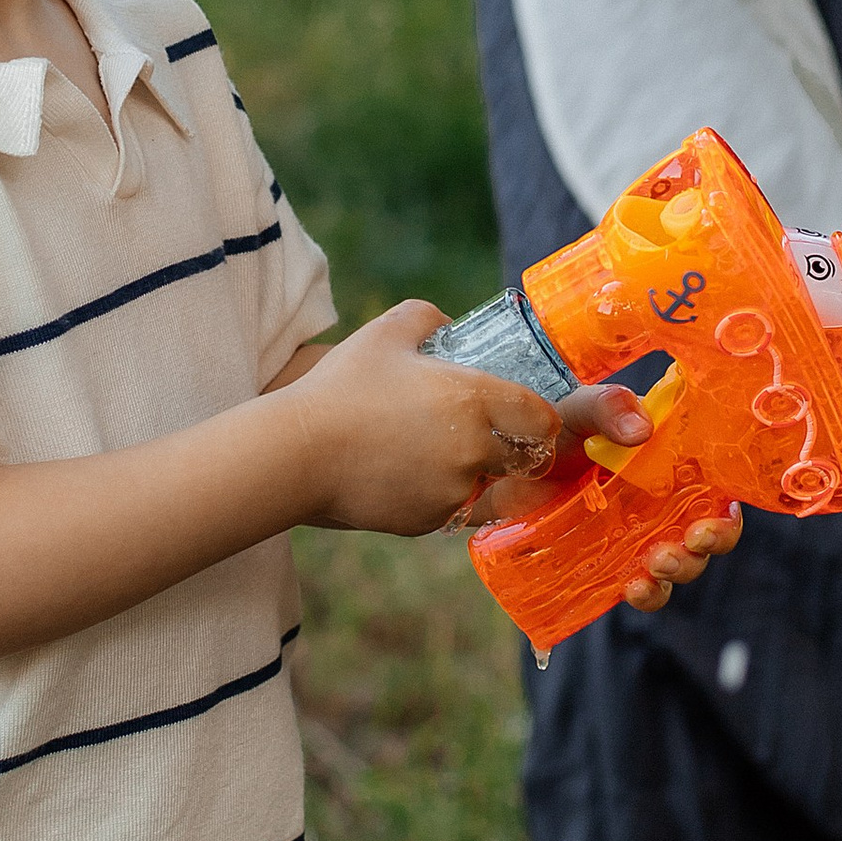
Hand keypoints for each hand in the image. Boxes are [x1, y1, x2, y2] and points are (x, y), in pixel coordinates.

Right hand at [283, 304, 587, 535]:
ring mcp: (454, 492)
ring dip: (479, 474)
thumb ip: (428, 318)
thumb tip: (447, 325)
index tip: (524, 412)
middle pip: (526, 459)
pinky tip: (412, 473)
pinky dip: (445, 495)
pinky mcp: (430, 522)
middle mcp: (476, 451)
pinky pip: (456, 509)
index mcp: (476, 400)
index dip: (539, 416)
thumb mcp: (387, 331)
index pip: (542, 419)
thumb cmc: (343, 387)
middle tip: (489, 434)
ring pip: (491, 487)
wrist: (299, 454)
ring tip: (441, 454)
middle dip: (515, 448)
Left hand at [469, 380, 745, 610]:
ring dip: (682, 568)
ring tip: (657, 562)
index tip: (718, 512)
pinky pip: (645, 588)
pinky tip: (633, 587)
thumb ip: (609, 407)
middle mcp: (665, 504)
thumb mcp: (580, 411)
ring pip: (683, 563)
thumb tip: (642, 430)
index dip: (729, 506)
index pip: (718, 487)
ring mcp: (641, 538)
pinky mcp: (615, 564)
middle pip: (710, 531)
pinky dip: (648, 593)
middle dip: (713, 541)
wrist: (507, 472)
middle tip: (693, 539)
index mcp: (670, 464)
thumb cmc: (555, 433)